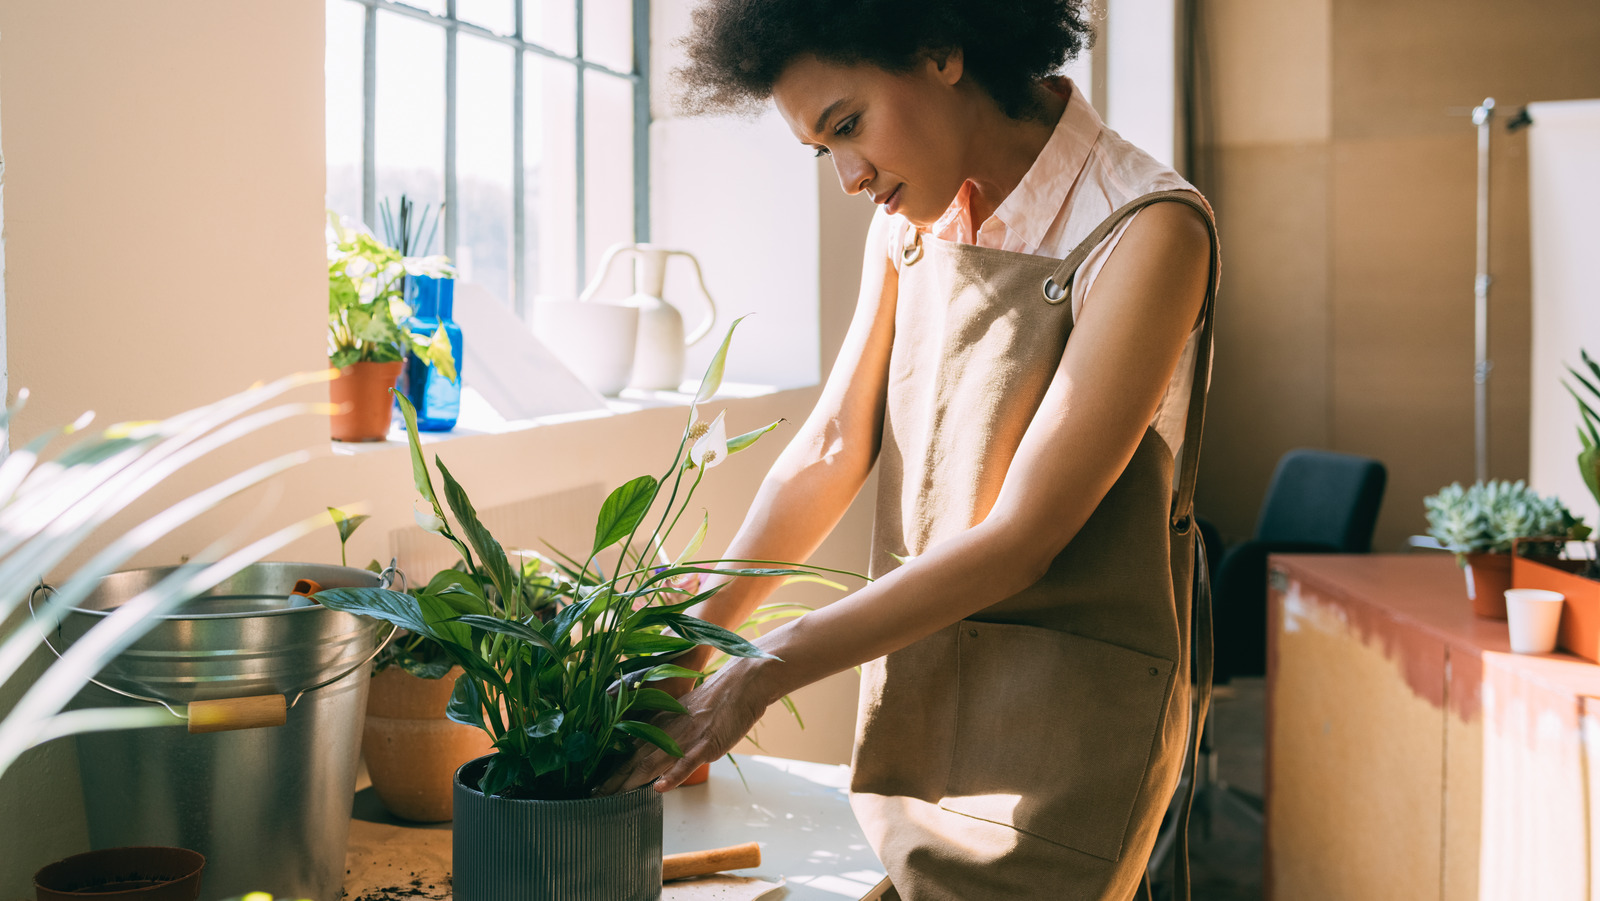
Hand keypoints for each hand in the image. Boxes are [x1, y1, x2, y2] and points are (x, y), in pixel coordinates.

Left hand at [601, 656, 773, 793]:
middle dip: (613, 781)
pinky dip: (673, 775)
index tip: (595, 784)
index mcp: (659, 724)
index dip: (612, 769)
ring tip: (613, 796)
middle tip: (593, 796)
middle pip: (634, 759)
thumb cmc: (714, 701)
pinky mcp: (706, 744)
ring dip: (631, 781)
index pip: (629, 750)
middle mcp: (667, 732)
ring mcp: (686, 739)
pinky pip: (687, 761)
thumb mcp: (682, 715)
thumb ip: (666, 732)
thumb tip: (652, 753)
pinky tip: (661, 787)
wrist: (740, 684)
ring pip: (653, 762)